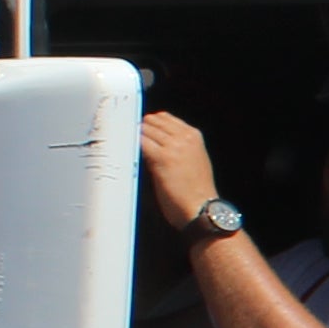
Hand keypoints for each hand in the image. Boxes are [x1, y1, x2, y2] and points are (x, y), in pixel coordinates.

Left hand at [137, 109, 220, 228]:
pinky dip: (132, 145)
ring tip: (125, 146)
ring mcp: (173, 146)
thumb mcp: (193, 160)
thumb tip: (154, 141)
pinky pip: (141, 142)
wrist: (202, 209)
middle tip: (129, 139)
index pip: (165, 117)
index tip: (140, 131)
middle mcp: (184, 137)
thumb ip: (178, 147)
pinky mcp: (162, 158)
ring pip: (145, 129)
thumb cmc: (197, 192)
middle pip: (153, 120)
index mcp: (194, 136)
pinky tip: (126, 152)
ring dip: (134, 137)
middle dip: (141, 129)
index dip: (150, 124)